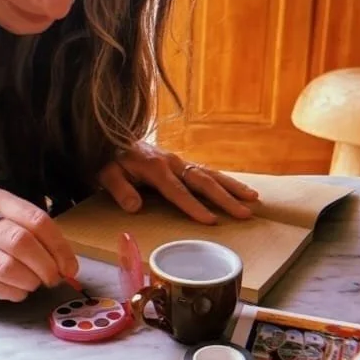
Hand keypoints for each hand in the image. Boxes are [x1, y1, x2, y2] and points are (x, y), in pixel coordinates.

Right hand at [0, 186, 78, 301]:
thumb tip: (67, 264)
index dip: (58, 246)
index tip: (70, 267)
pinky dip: (11, 292)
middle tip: (53, 279)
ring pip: (6, 265)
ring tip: (33, 285)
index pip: (35, 219)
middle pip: (20, 241)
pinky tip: (16, 291)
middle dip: (45, 265)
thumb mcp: (4, 224)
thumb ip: (33, 235)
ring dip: (28, 281)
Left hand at [96, 142, 260, 223]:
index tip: (210, 220)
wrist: (110, 138)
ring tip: (253, 198)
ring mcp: (178, 161)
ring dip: (232, 186)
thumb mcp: (106, 174)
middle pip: (202, 181)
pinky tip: (240, 190)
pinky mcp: (181, 163)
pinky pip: (206, 172)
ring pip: (210, 174)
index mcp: (154, 166)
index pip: (177, 190)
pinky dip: (224, 181)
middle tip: (244, 213)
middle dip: (224, 198)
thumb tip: (135, 207)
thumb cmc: (109, 160)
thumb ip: (120, 189)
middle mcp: (171, 162)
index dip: (193, 206)